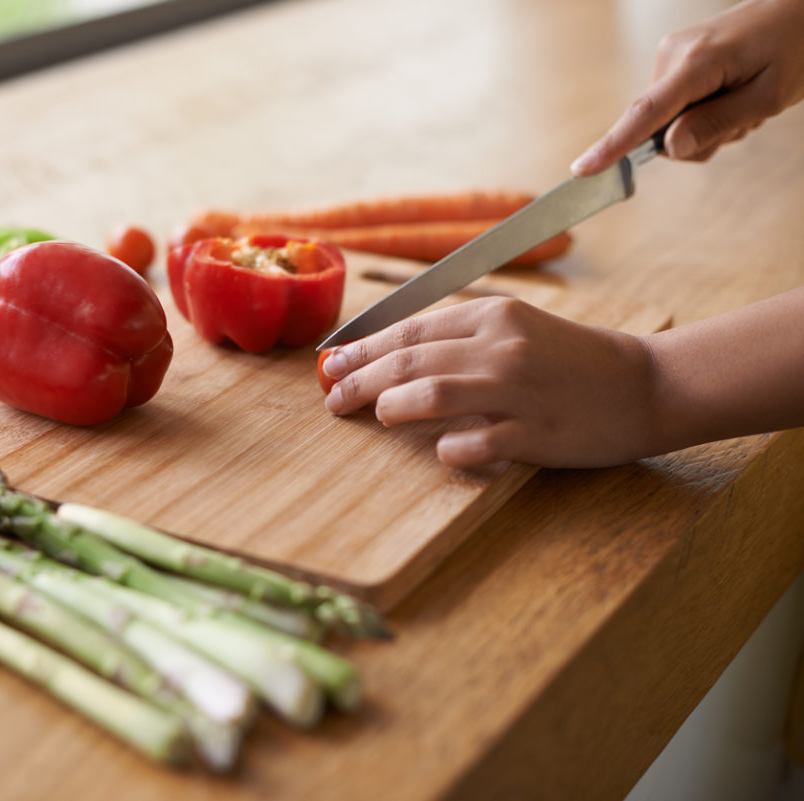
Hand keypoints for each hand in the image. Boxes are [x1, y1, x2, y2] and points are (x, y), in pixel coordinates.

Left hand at [321, 298, 657, 468]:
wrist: (646, 385)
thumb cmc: (571, 360)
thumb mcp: (517, 329)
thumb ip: (459, 337)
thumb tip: (388, 354)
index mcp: (493, 315)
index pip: (409, 330)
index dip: (362, 349)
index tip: (331, 364)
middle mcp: (502, 347)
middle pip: (409, 360)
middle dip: (359, 380)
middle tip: (333, 398)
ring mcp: (519, 391)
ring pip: (432, 392)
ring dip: (393, 405)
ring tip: (378, 414)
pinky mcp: (537, 433)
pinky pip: (475, 442)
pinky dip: (450, 448)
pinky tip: (441, 450)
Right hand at [571, 0, 803, 175]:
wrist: (800, 7)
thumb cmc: (796, 46)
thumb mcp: (770, 96)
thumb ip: (718, 123)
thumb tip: (669, 148)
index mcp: (697, 62)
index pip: (646, 113)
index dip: (613, 146)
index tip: (582, 169)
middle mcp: (673, 54)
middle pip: (660, 127)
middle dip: (698, 138)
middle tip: (744, 122)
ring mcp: (670, 54)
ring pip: (668, 121)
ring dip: (705, 125)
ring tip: (743, 102)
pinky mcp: (674, 58)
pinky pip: (675, 105)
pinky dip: (703, 111)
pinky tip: (732, 93)